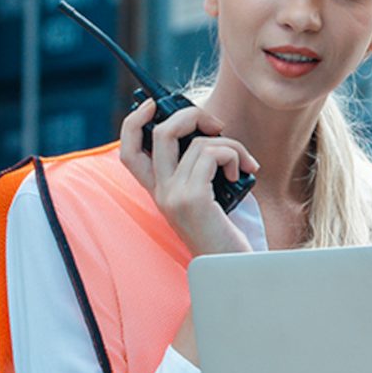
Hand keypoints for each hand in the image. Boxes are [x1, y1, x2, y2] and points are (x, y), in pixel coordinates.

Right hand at [118, 100, 256, 257]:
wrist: (235, 268)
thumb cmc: (227, 231)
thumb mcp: (206, 194)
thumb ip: (198, 166)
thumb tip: (206, 128)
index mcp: (159, 191)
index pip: (128, 151)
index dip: (134, 121)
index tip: (154, 104)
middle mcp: (160, 193)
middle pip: (160, 132)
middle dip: (191, 114)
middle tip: (216, 124)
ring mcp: (173, 196)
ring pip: (198, 142)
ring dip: (230, 144)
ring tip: (243, 163)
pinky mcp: (192, 199)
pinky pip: (213, 154)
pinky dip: (234, 156)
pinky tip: (243, 174)